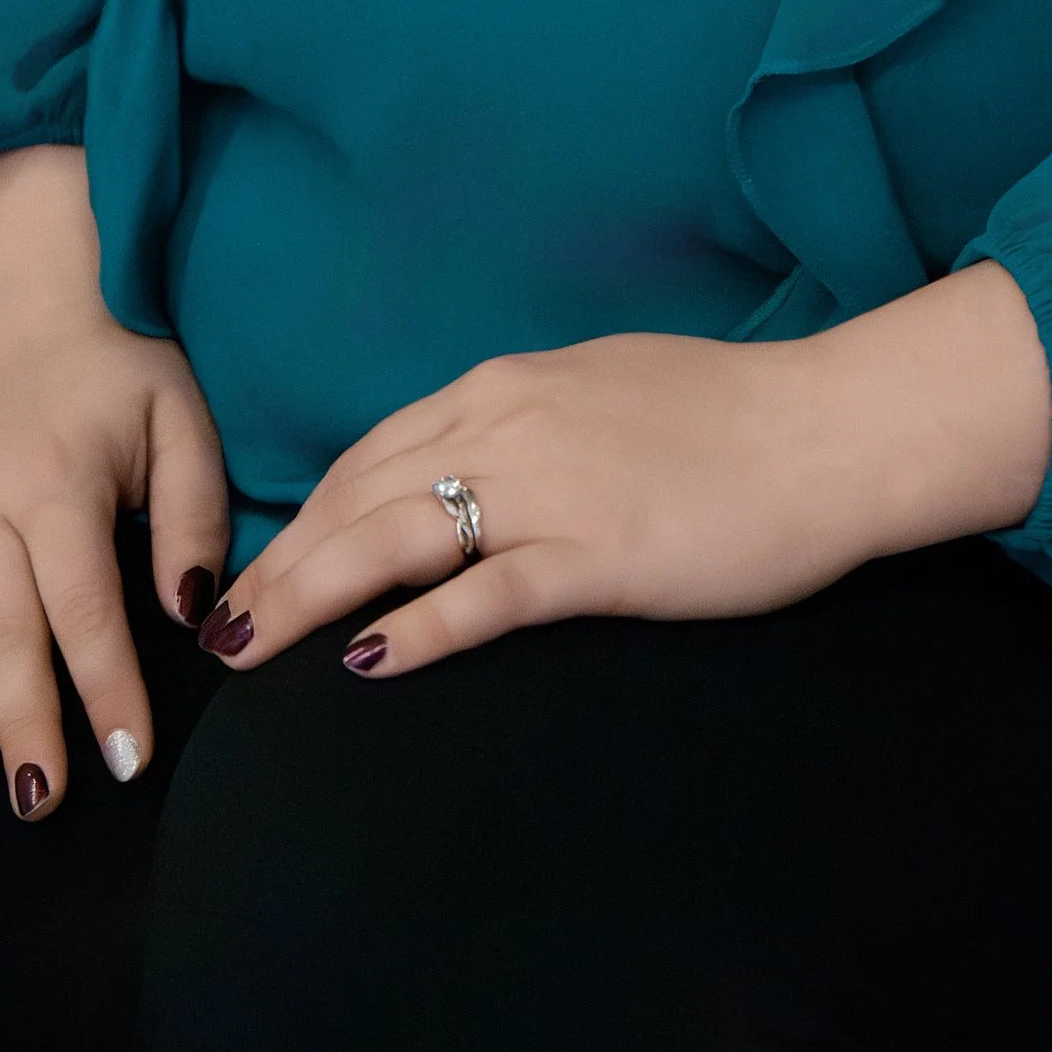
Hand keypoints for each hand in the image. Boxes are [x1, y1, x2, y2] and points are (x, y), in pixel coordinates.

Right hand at [0, 146, 230, 815]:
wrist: (32, 304)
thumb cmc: (121, 367)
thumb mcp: (180, 418)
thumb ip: (191, 511)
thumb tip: (193, 608)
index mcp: (57, 485)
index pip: (84, 608)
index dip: (107, 688)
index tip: (129, 760)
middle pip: (3, 635)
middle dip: (24, 723)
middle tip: (42, 800)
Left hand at [195, 257, 1051, 682]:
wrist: (827, 430)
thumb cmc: (730, 417)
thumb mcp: (604, 390)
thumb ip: (530, 423)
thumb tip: (476, 463)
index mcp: (509, 388)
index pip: (373, 453)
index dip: (306, 514)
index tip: (264, 566)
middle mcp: (509, 427)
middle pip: (360, 497)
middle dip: (282, 562)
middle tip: (224, 628)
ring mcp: (549, 491)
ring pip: (394, 540)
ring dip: (311, 594)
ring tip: (254, 648)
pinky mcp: (595, 556)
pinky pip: (485, 595)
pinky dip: (420, 627)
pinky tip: (368, 663)